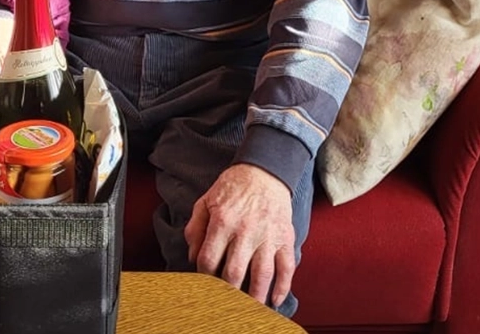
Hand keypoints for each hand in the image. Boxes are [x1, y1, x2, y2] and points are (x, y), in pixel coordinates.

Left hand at [183, 163, 295, 307]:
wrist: (264, 171)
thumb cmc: (232, 188)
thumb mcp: (205, 201)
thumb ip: (195, 228)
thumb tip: (193, 257)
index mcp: (223, 222)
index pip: (209, 260)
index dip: (204, 276)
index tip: (205, 282)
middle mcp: (245, 232)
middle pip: (233, 273)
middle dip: (226, 292)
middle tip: (224, 301)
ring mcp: (268, 236)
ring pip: (261, 275)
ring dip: (254, 296)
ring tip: (249, 308)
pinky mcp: (285, 238)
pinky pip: (286, 267)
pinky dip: (282, 286)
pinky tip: (275, 299)